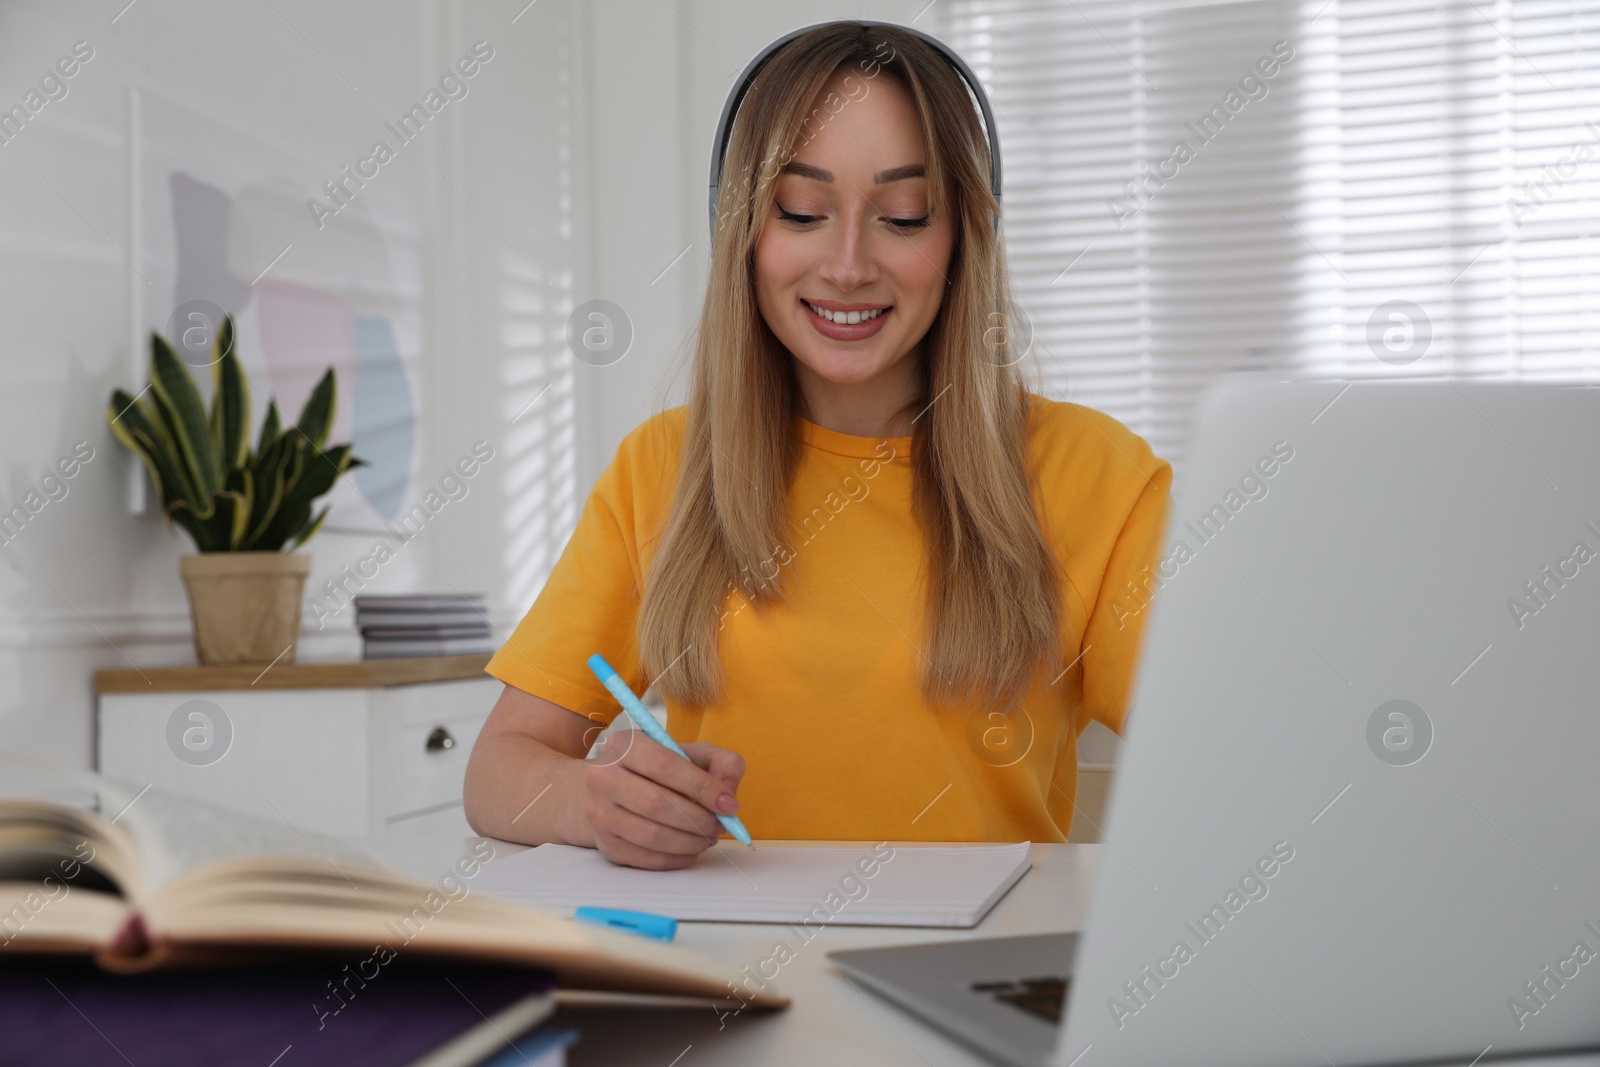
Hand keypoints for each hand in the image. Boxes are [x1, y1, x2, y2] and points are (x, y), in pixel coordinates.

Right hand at [579, 731, 744, 869]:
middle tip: (721, 824)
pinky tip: (690, 848)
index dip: (702, 787)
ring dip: (691, 841)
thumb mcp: (691, 754)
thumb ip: (721, 762)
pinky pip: (648, 859)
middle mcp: (603, 778)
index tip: (729, 804)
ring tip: (708, 836)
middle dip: (699, 818)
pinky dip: (678, 858)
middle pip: (656, 803)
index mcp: (626, 745)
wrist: (608, 790)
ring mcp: (600, 814)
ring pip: (652, 836)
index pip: (664, 764)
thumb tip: (728, 790)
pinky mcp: (606, 844)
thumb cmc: (656, 771)